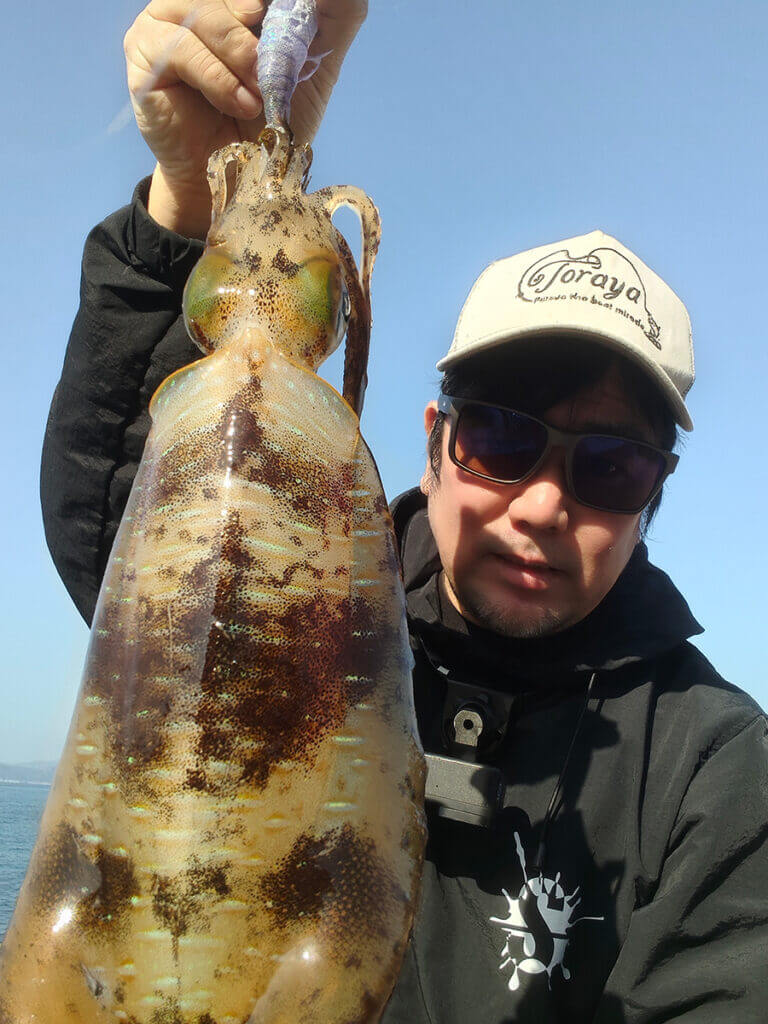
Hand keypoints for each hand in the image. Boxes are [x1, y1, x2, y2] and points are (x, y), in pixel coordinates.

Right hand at [124, 0, 367, 237]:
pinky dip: (217, 77)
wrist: (236, 178)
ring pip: (205, 13)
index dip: (268, 5)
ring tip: (255, 100)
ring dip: (240, 59)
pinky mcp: (143, 50)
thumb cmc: (270, 123)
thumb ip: (332, 16)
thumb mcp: (313, 65)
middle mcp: (196, 0)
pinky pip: (180, 45)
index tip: (282, 33)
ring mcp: (164, 19)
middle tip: (271, 77)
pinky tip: (236, 104)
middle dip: (259, 36)